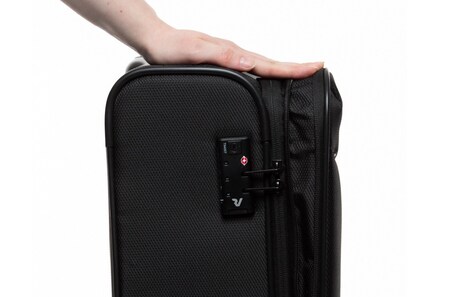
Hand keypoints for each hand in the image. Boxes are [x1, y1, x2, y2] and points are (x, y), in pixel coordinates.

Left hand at [143, 25, 323, 78]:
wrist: (155, 42)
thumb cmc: (172, 49)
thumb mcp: (196, 53)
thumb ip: (222, 57)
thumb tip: (249, 63)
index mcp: (233, 54)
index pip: (269, 63)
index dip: (292, 68)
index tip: (314, 67)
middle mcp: (234, 56)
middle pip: (271, 64)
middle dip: (295, 68)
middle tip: (316, 70)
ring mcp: (230, 59)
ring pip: (262, 66)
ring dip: (282, 71)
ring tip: (300, 75)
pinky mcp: (223, 63)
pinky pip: (250, 69)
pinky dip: (264, 73)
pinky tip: (266, 79)